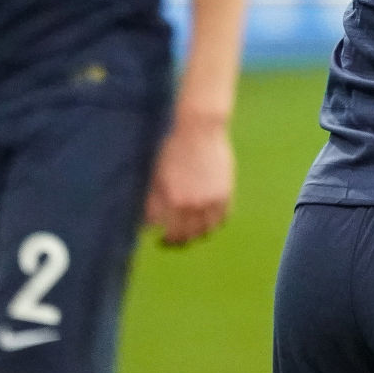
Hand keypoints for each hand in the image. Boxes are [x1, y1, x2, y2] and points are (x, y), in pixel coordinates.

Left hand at [144, 116, 233, 246]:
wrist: (199, 129)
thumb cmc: (172, 148)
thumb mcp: (155, 175)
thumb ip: (152, 201)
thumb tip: (148, 223)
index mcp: (170, 201)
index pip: (164, 231)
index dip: (161, 236)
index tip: (158, 237)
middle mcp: (190, 205)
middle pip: (185, 237)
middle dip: (176, 242)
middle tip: (172, 241)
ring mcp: (210, 201)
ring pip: (204, 232)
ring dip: (196, 236)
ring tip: (191, 233)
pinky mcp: (225, 194)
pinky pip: (221, 219)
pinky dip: (214, 224)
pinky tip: (207, 221)